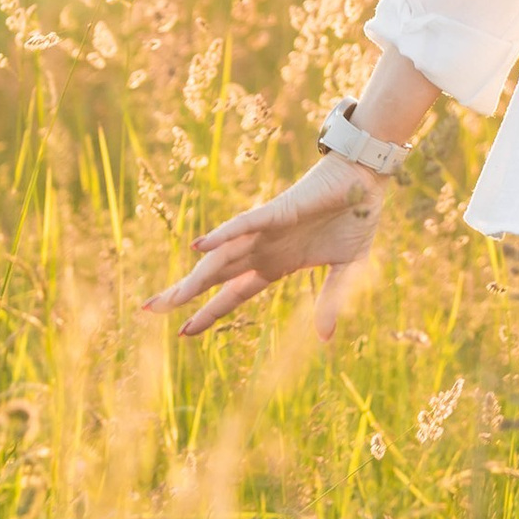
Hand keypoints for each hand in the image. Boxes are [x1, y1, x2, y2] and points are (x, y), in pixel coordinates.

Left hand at [144, 148, 385, 340]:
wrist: (369, 179)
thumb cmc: (356, 218)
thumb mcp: (349, 270)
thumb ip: (333, 300)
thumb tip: (325, 338)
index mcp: (277, 264)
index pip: (234, 294)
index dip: (209, 312)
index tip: (184, 332)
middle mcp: (263, 249)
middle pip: (215, 277)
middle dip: (183, 294)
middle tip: (148, 310)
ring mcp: (266, 231)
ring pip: (223, 258)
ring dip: (196, 277)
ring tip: (169, 299)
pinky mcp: (277, 211)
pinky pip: (245, 224)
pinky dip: (223, 235)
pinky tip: (199, 247)